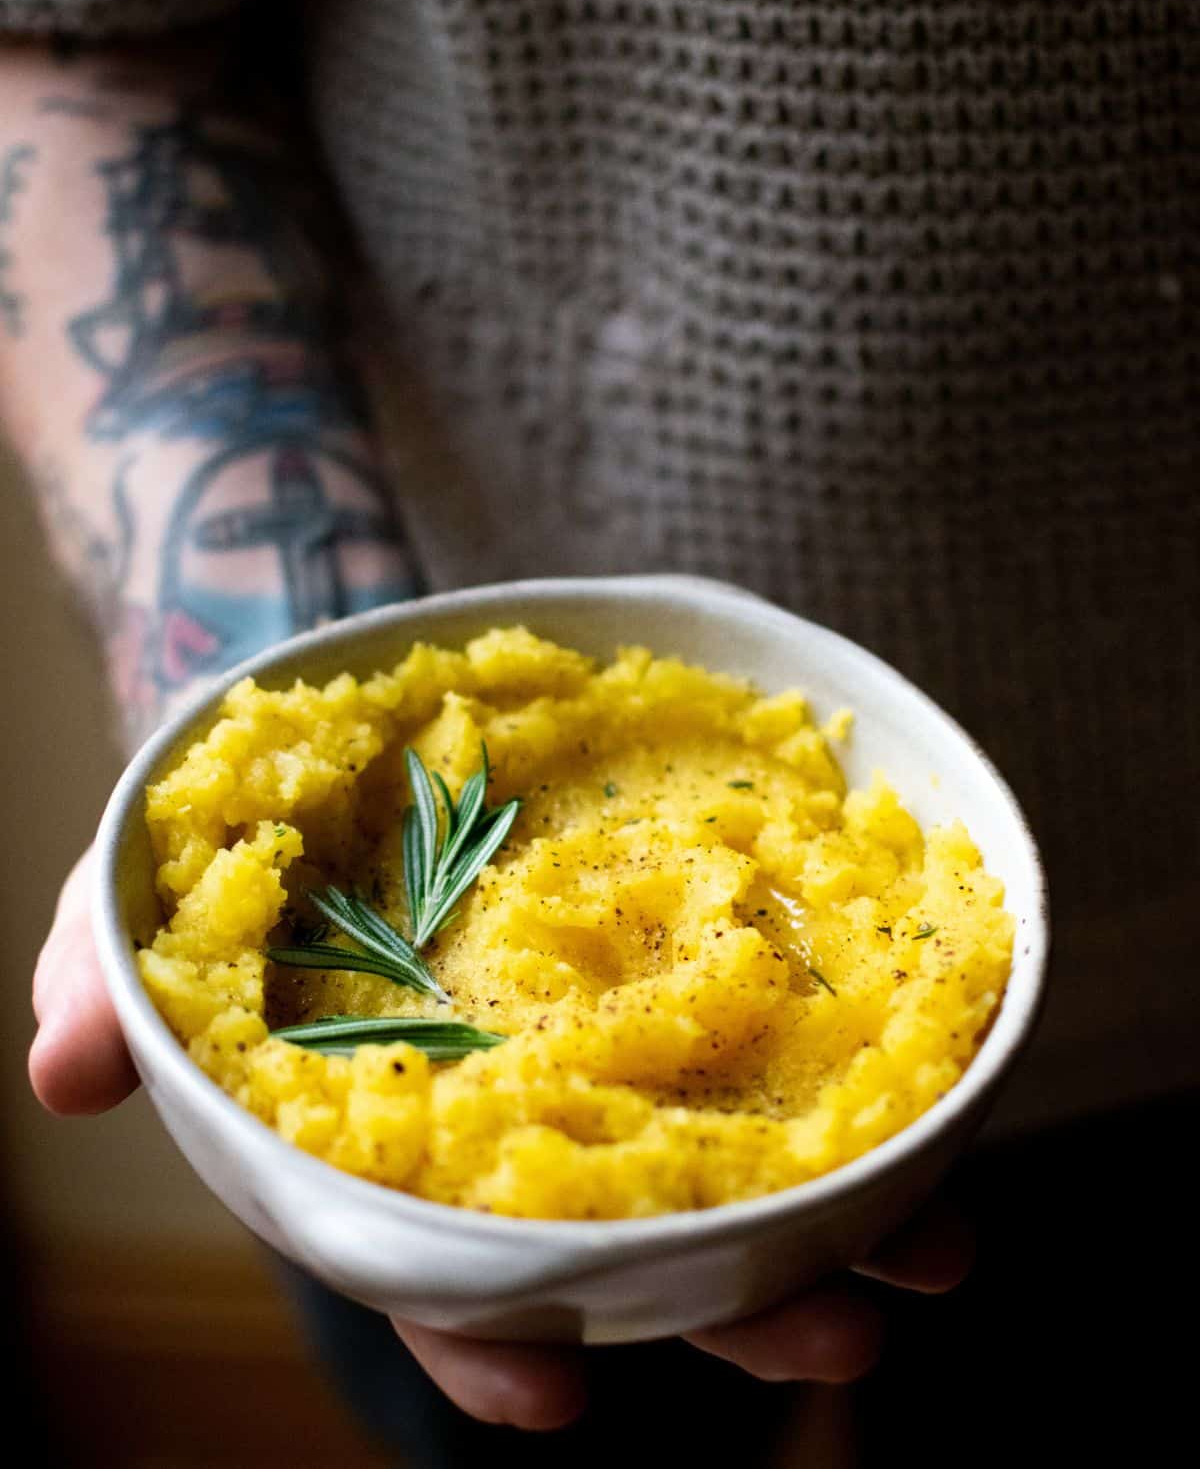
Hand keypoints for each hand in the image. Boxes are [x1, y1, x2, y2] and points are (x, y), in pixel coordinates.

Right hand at [31, 848, 974, 1432]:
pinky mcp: (693, 944)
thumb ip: (109, 983)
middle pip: (639, 1241)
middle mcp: (534, 1109)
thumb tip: (61, 1073)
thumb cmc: (257, 830)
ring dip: (846, 1214)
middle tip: (831, 1337)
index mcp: (412, 1135)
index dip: (493, 1342)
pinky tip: (944, 1097)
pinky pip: (793, 1026)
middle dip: (735, 1304)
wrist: (359, 715)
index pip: (445, 1276)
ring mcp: (625, 1032)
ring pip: (746, 1158)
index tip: (558, 1394)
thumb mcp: (155, 895)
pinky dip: (871, 1072)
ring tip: (939, 1248)